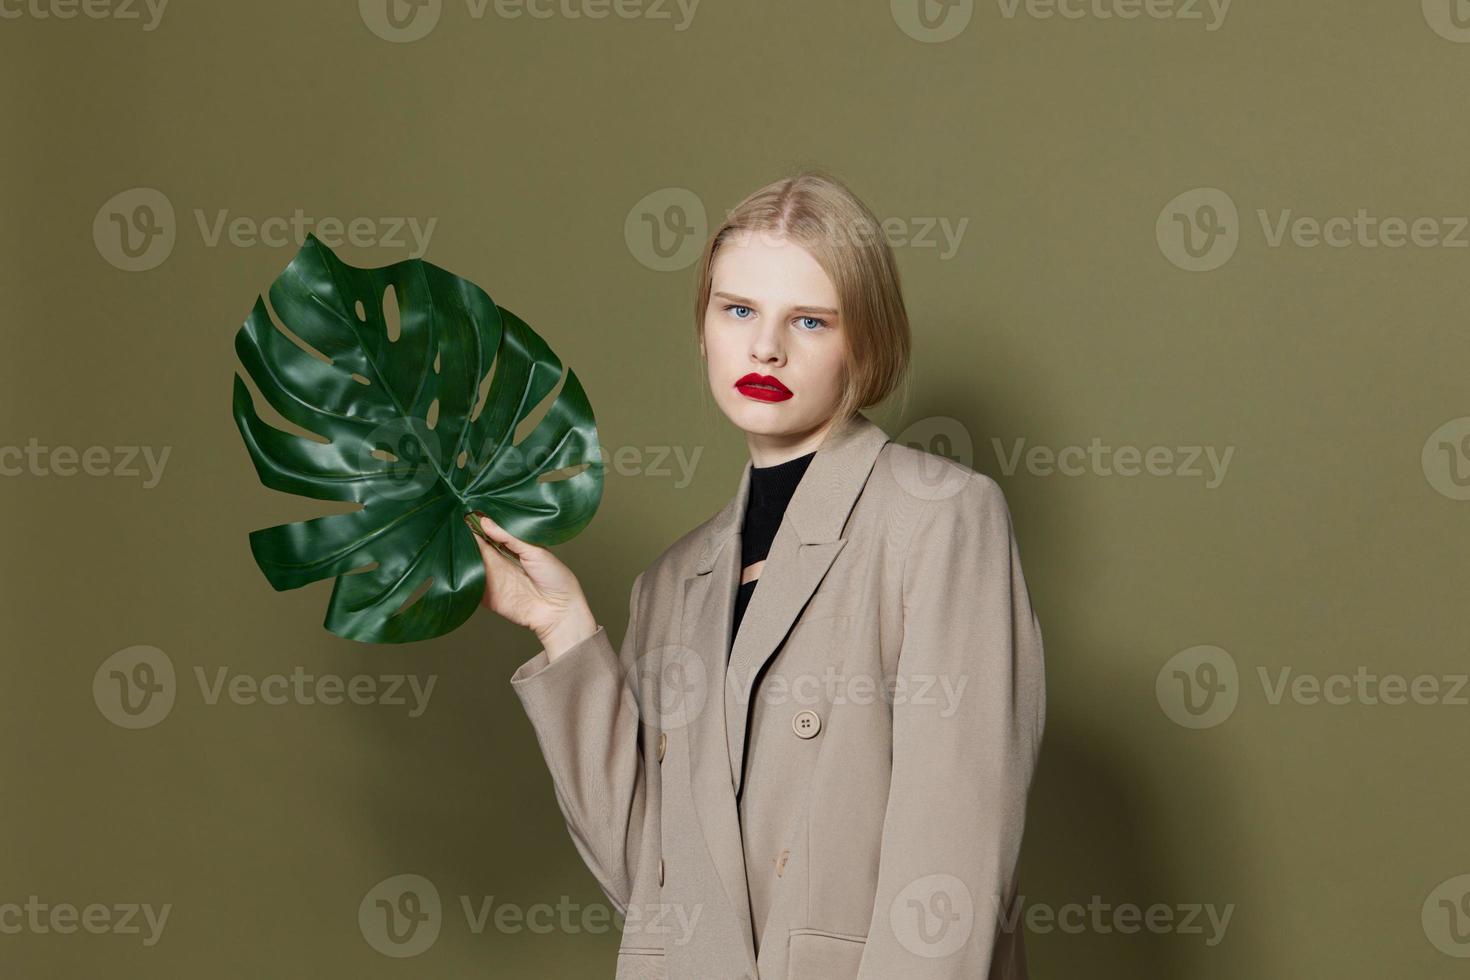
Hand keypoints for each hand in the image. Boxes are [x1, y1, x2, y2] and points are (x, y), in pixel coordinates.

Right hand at [464, 511, 596, 655]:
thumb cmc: (555, 578)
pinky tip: (451, 564)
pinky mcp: (487, 596)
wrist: (560, 610)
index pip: (491, 531)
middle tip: (452, 518)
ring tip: (448, 536)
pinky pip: (469, 585)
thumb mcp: (534, 550)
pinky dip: (460, 577)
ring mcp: (492, 578)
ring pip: (470, 563)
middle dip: (465, 533)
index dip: (479, 522)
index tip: (466, 508)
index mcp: (513, 548)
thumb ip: (510, 537)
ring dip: (459, 552)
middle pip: (477, 545)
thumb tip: (486, 521)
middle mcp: (499, 562)